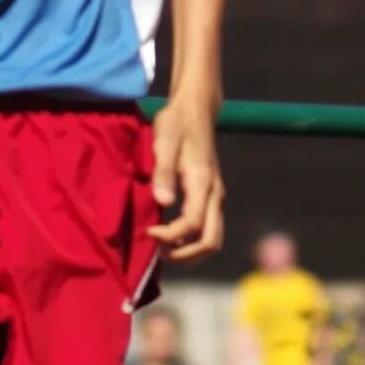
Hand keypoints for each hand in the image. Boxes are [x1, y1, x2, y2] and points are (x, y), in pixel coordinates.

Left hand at [151, 96, 224, 259]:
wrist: (196, 109)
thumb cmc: (177, 123)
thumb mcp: (165, 142)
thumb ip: (163, 172)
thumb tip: (163, 203)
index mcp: (203, 183)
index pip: (192, 225)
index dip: (171, 236)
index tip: (148, 231)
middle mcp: (215, 194)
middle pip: (211, 242)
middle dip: (184, 255)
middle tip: (156, 251)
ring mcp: (216, 197)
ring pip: (212, 240)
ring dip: (189, 252)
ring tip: (162, 248)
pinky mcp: (211, 197)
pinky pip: (208, 230)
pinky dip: (191, 242)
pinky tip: (169, 236)